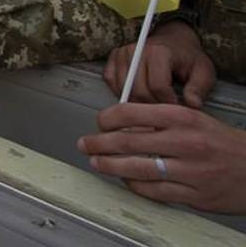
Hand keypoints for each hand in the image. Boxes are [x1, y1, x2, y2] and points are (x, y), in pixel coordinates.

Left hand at [78, 103, 245, 212]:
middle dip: (99, 143)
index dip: (108, 118)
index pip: (132, 113)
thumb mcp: (193, 119)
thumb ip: (160, 120)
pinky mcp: (194, 195)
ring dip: (110, 166)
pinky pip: (154, 191)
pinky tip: (126, 180)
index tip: (98, 122)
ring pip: (137, 168)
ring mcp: (189, 170)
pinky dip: (135, 185)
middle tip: (85, 144)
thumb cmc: (221, 142)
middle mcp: (184, 142)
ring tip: (97, 163)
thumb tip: (123, 124)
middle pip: (127, 142)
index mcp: (182, 117)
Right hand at [103, 21, 214, 106]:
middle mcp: (137, 50)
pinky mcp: (113, 57)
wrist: (174, 40)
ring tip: (153, 102)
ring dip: (138, 101)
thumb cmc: (188, 57)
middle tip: (165, 110)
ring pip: (124, 89)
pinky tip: (136, 93)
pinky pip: (111, 81)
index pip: (158, 86)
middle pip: (138, 90)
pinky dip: (122, 91)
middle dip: (153, 106)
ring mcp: (122, 53)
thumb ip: (199, 88)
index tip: (177, 108)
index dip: (168, 103)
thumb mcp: (203, 71)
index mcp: (160, 52)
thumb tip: (192, 105)